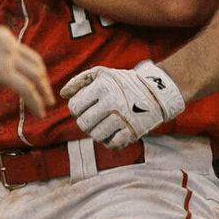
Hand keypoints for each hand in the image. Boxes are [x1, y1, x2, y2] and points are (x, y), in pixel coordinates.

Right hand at [0, 24, 53, 116]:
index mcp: (5, 37)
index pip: (29, 54)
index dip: (37, 70)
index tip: (39, 82)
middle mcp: (11, 45)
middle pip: (37, 65)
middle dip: (44, 83)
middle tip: (48, 97)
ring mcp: (7, 58)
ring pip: (35, 78)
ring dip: (43, 94)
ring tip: (46, 107)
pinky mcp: (2, 72)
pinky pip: (26, 89)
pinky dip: (35, 102)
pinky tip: (37, 111)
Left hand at [62, 60, 185, 149]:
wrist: (156, 91)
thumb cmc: (123, 83)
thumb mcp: (101, 73)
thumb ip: (79, 80)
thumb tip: (63, 94)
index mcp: (102, 87)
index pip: (74, 107)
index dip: (76, 109)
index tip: (84, 107)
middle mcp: (112, 103)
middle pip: (83, 124)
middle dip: (85, 123)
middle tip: (93, 118)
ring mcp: (123, 118)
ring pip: (95, 136)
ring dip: (97, 133)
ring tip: (103, 125)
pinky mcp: (133, 131)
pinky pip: (111, 145)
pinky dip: (110, 141)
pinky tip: (114, 132)